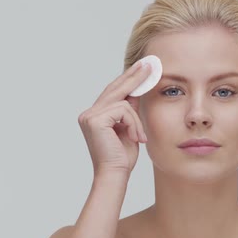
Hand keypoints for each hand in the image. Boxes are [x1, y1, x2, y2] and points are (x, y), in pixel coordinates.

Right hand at [77, 61, 150, 175]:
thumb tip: (138, 89)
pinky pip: (123, 110)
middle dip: (134, 76)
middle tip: (149, 63)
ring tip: (138, 137)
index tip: (142, 67)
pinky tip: (134, 138)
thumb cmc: (122, 157)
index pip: (114, 92)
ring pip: (123, 102)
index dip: (128, 79)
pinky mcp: (94, 120)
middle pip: (115, 89)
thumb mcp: (130, 128)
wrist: (115, 175)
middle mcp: (89, 113)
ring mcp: (89, 116)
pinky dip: (133, 123)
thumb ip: (130, 110)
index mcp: (95, 115)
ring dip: (136, 120)